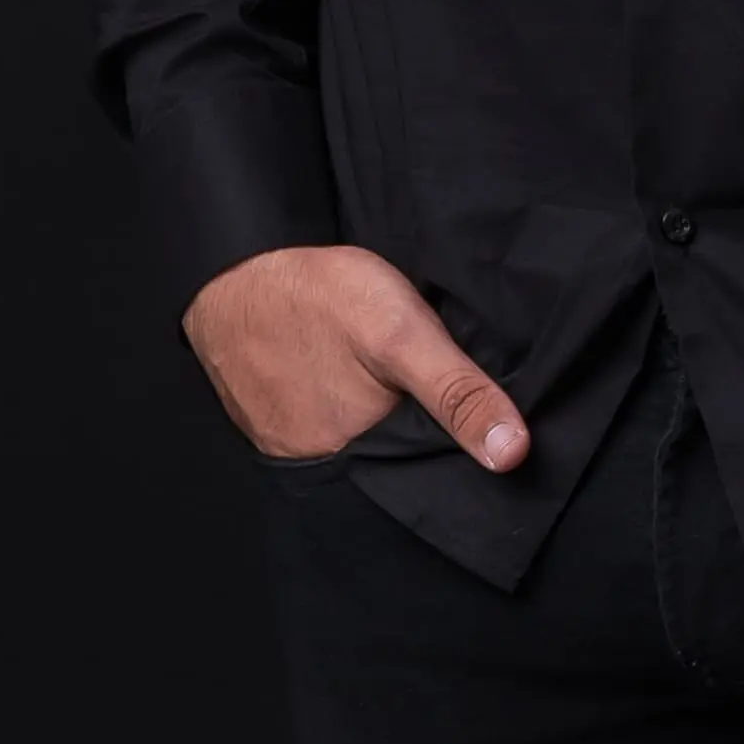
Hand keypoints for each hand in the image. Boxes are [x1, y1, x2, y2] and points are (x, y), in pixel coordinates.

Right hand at [184, 244, 530, 471]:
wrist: (230, 270)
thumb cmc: (314, 298)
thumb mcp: (402, 334)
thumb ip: (457, 392)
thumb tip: (514, 454)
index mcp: (365, 456)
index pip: (435, 472)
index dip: (465, 446)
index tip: (487, 416)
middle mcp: (327, 469)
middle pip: (400, 464)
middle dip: (427, 437)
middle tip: (433, 384)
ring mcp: (296, 451)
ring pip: (366, 449)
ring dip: (388, 425)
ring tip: (396, 382)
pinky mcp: (275, 431)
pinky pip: (329, 434)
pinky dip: (350, 413)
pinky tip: (355, 381)